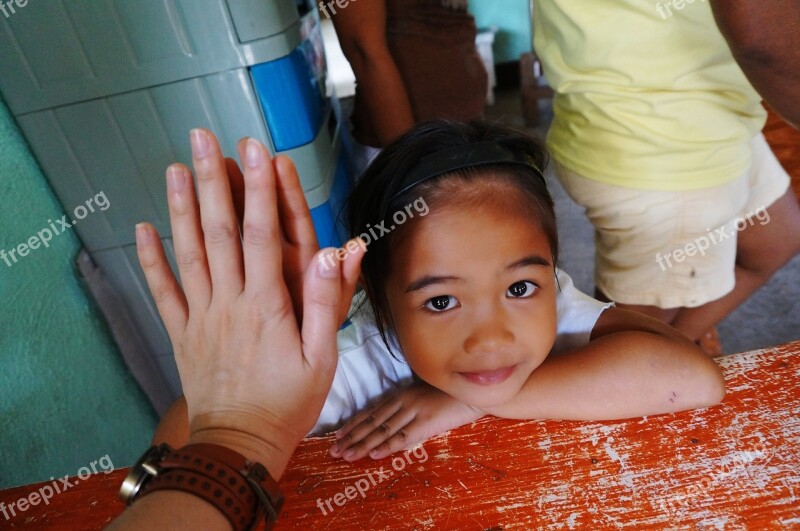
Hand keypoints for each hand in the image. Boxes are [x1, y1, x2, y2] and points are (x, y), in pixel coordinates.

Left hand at [135, 129, 362, 474]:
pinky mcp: (182, 332)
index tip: (255, 151)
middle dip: (214, 180)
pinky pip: (162, 291)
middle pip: (220, 231)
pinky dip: (150, 259)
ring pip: (189, 252)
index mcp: (268, 304)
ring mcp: (202, 315)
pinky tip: (143, 228)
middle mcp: (231, 301)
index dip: (260, 189)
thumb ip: (325, 302)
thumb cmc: (289, 401)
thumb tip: (335, 252)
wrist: (242, 443)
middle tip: (203, 139)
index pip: (264, 234)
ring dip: (181, 207)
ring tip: (175, 167)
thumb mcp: (323, 356)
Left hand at [329, 381, 482, 461]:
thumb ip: (404, 404)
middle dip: (351, 437)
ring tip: (346, 455)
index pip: (371, 411)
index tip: (338, 435)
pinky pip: (403, 437)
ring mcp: (413, 411)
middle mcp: (403, 401)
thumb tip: (388, 419)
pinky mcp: (426, 422)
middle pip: (371, 422)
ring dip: (362, 444)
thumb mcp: (421, 394)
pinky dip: (387, 446)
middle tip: (334, 450)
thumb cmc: (448, 393)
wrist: (473, 391)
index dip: (353, 424)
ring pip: (382, 431)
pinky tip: (374, 454)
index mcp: (401, 394)